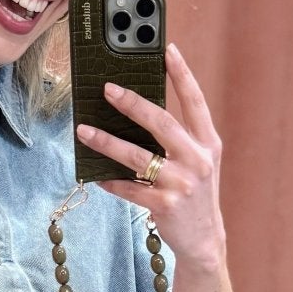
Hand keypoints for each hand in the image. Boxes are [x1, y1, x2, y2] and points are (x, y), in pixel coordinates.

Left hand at [74, 42, 225, 268]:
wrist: (204, 241)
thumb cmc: (195, 195)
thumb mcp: (199, 163)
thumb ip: (180, 139)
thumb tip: (139, 111)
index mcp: (208, 144)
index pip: (195, 102)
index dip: (182, 75)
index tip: (167, 50)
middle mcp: (198, 161)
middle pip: (162, 123)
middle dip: (133, 104)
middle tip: (108, 89)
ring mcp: (182, 185)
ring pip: (138, 157)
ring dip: (107, 142)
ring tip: (84, 131)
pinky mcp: (165, 206)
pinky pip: (130, 189)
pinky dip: (111, 181)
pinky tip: (96, 175)